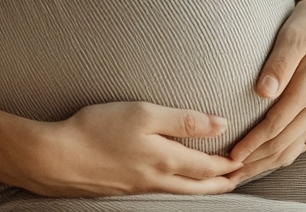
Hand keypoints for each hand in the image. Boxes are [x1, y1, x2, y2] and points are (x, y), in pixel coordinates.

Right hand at [27, 101, 242, 197]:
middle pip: (200, 186)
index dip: (230, 163)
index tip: (246, 158)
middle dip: (222, 182)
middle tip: (239, 176)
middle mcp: (158, 179)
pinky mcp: (126, 188)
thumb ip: (183, 120)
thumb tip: (221, 125)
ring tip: (215, 181)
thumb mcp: (143, 114)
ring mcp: (141, 187)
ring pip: (183, 191)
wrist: (59, 158)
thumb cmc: (99, 129)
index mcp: (167, 161)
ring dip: (204, 187)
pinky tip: (174, 178)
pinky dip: (181, 186)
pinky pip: (165, 190)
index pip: (209, 167)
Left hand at [226, 0, 305, 184]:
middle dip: (255, 162)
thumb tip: (263, 91)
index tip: (229, 155)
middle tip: (226, 175)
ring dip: (266, 164)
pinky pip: (302, 142)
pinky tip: (266, 159)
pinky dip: (282, 155)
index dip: (252, 144)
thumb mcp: (295, 33)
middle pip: (283, 145)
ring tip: (240, 174)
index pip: (275, 126)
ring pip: (293, 149)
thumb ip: (280, 62)